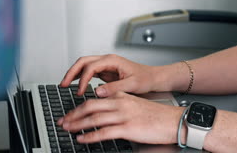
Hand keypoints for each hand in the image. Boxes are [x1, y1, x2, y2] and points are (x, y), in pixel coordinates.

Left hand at [57, 92, 185, 144]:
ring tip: (67, 130)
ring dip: (77, 124)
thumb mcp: (137, 104)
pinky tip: (82, 139)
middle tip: (63, 121)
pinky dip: (90, 136)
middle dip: (73, 114)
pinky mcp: (128, 128)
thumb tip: (106, 110)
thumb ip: (121, 103)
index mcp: (123, 96)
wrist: (174, 121)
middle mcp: (121, 104)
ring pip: (94, 118)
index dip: (79, 106)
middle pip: (90, 106)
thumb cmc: (158, 116)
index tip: (70, 113)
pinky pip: (104, 132)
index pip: (95, 99)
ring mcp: (124, 116)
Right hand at [60, 54, 163, 96]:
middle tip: (63, 84)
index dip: (83, 79)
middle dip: (71, 72)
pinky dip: (81, 77)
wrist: (153, 78)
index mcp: (112, 60)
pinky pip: (89, 72)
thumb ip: (115, 88)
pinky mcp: (106, 72)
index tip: (80, 91)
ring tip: (65, 85)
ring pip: (84, 65)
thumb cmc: (146, 79)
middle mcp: (108, 60)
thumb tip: (98, 91)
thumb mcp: (132, 85)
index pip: (91, 66)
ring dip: (74, 74)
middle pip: (83, 61)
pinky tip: (76, 85)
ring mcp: (106, 65)